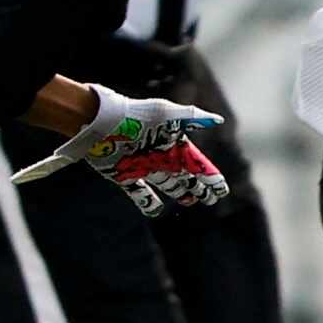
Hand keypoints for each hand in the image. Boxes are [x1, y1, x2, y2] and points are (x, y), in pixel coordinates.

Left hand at [12, 86, 227, 217]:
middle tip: (210, 199)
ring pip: (167, 185)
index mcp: (174, 145)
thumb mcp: (167, 113)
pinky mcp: (125, 176)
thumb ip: (191, 117)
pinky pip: (140, 193)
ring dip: (180, 193)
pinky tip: (156, 209)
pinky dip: (148, 202)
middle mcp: (161, 157)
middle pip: (186, 177)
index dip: (211, 177)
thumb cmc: (136, 115)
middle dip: (199, 188)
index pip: (199, 165)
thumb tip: (218, 120)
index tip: (221, 190)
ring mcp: (144, 168)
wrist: (102, 122)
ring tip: (189, 201)